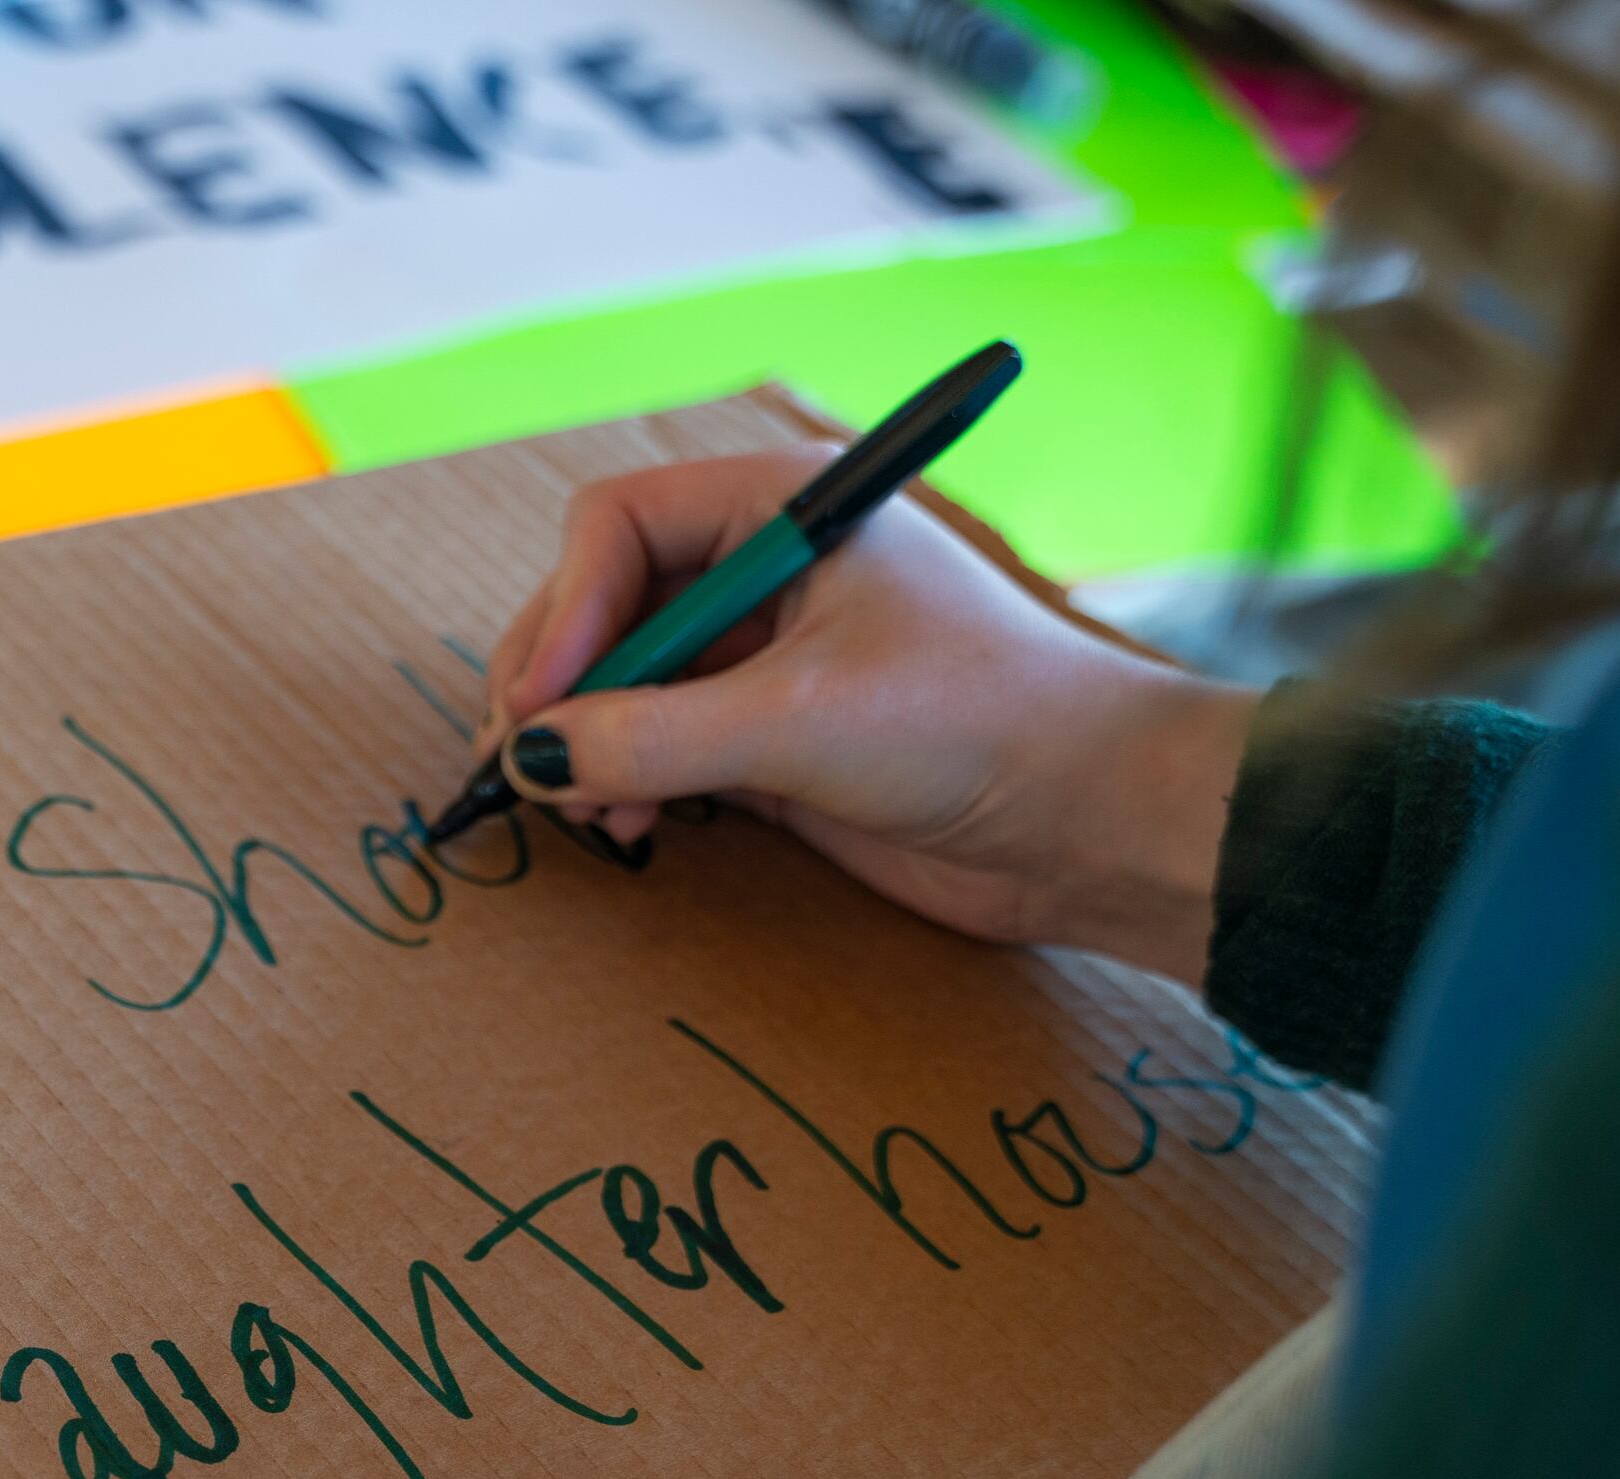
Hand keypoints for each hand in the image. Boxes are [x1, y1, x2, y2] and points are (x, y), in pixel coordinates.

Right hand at [481, 446, 1263, 986]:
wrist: (1095, 821)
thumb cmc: (983, 722)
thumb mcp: (800, 721)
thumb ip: (652, 737)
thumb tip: (530, 755)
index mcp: (783, 511)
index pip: (618, 527)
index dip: (567, 609)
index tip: (547, 701)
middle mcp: (766, 571)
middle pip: (605, 605)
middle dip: (559, 682)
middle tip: (524, 760)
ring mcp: (766, 659)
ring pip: (623, 683)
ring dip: (584, 743)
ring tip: (581, 809)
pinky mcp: (773, 740)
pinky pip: (657, 746)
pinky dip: (622, 782)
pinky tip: (624, 826)